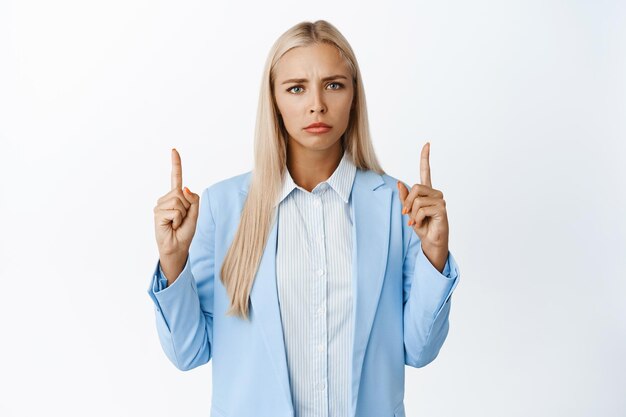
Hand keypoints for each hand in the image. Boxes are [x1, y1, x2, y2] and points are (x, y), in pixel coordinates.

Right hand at [153, 148, 199, 259]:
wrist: (177, 247)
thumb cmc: (184, 231)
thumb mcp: (195, 214)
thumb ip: (194, 199)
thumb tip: (185, 187)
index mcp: (176, 197)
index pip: (176, 178)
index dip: (176, 164)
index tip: (174, 150)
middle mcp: (166, 199)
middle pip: (182, 193)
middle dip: (188, 207)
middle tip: (182, 219)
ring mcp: (160, 205)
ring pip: (179, 201)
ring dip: (183, 214)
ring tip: (176, 223)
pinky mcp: (157, 212)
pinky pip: (175, 210)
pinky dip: (178, 219)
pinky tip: (171, 225)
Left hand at [397, 142, 448, 270]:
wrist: (431, 241)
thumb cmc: (421, 226)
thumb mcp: (408, 212)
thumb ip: (404, 198)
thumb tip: (400, 183)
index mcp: (426, 192)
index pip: (426, 171)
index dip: (425, 158)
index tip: (427, 144)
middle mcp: (435, 193)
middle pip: (415, 187)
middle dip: (407, 201)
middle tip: (405, 214)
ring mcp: (440, 200)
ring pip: (417, 199)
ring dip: (412, 213)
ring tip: (415, 221)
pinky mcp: (441, 209)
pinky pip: (422, 209)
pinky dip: (416, 219)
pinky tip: (420, 224)